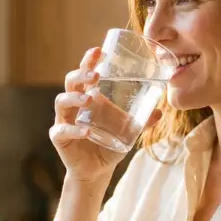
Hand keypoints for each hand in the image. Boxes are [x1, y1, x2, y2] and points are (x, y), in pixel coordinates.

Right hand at [50, 47, 158, 182]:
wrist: (97, 170)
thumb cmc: (109, 144)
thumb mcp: (127, 131)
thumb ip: (141, 122)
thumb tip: (160, 111)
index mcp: (87, 96)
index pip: (85, 74)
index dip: (89, 61)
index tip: (98, 51)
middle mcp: (73, 105)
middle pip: (71, 83)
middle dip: (80, 75)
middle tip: (94, 75)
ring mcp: (64, 120)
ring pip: (62, 102)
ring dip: (75, 98)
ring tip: (89, 99)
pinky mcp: (59, 138)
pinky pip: (62, 131)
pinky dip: (73, 130)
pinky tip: (85, 131)